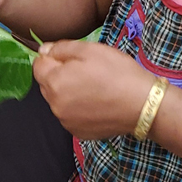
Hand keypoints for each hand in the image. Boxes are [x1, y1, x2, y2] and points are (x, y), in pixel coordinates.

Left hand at [33, 40, 154, 138]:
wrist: (143, 105)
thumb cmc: (118, 73)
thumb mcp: (90, 50)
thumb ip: (61, 48)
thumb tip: (43, 50)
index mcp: (55, 82)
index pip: (38, 65)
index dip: (52, 57)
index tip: (73, 58)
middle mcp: (55, 105)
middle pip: (47, 84)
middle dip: (60, 75)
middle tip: (88, 71)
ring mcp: (66, 122)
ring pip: (59, 101)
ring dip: (69, 93)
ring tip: (95, 88)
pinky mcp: (79, 133)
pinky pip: (71, 116)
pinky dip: (79, 109)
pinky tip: (97, 103)